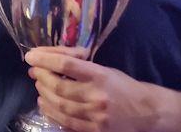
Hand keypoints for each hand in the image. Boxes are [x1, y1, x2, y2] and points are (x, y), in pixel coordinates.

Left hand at [25, 47, 156, 131]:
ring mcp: (96, 116)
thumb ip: (80, 65)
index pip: (66, 64)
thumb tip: (48, 62)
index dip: (45, 59)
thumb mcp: (105, 69)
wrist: (149, 112)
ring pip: (60, 105)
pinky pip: (66, 123)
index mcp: (101, 75)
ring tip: (39, 86)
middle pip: (59, 86)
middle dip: (41, 77)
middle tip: (34, 71)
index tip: (31, 56)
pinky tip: (45, 104)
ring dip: (44, 94)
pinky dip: (51, 112)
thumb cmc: (123, 86)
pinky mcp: (95, 131)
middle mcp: (97, 96)